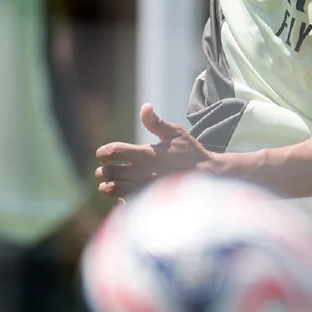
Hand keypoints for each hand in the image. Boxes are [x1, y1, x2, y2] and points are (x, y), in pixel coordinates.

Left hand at [94, 103, 213, 197]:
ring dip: (107, 186)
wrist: (208, 177)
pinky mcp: (150, 201)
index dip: (103, 152)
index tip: (102, 154)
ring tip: (109, 184)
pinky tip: (121, 198)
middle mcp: (143, 172)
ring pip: (114, 189)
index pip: (114, 151)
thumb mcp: (176, 133)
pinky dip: (118, 201)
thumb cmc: (191, 154)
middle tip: (104, 170)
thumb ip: (157, 122)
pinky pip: (126, 204)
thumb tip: (145, 106)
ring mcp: (145, 188)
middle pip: (109, 171)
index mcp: (146, 154)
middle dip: (102, 171)